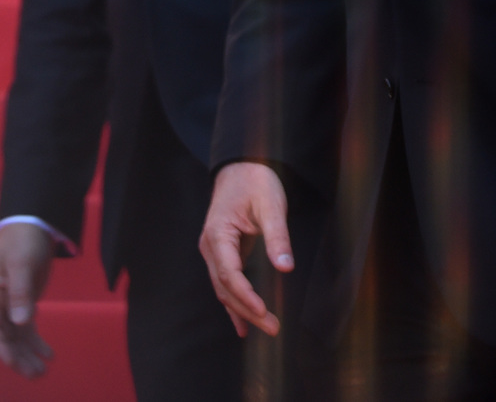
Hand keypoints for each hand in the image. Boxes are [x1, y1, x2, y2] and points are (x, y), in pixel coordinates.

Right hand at [0, 223, 55, 377]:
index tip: (14, 363)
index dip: (0, 346)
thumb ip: (21, 292)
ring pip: (13, 335)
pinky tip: (48, 354)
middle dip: (16, 356)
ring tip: (42, 372)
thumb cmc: (23, 240)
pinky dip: (35, 342)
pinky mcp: (20, 303)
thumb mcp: (22, 263)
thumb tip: (21, 321)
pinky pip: (24, 328)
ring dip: (26, 353)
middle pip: (2, 334)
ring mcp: (6, 303)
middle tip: (35, 374)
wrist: (33, 225)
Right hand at [199, 162, 294, 337]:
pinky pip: (225, 283)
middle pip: (225, 286)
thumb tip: (286, 268)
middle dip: (248, 310)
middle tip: (273, 328)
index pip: (229, 273)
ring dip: (242, 310)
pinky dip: (234, 304)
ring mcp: (213, 250)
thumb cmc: (255, 183)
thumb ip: (277, 237)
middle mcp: (210, 245)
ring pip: (223, 288)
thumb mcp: (271, 206)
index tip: (263, 311)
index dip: (245, 295)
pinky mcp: (222, 253)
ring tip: (266, 328)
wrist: (241, 168)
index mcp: (218, 233)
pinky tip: (242, 325)